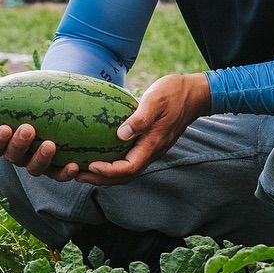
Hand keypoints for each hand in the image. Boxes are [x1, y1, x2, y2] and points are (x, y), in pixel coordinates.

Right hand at [0, 83, 81, 180]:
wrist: (56, 107)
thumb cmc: (28, 101)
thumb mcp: (13, 94)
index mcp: (4, 142)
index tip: (4, 127)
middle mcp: (19, 156)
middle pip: (14, 158)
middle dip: (19, 145)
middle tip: (28, 129)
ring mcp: (36, 164)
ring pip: (34, 169)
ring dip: (41, 159)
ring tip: (50, 144)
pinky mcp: (56, 169)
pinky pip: (58, 175)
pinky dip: (65, 173)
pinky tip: (74, 165)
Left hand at [78, 73, 210, 185]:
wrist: (194, 94)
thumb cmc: (174, 93)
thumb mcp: (155, 100)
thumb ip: (140, 118)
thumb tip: (120, 134)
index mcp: (153, 143)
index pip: (129, 168)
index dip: (109, 171)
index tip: (90, 165)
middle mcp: (153, 151)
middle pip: (126, 176)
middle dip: (102, 179)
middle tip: (78, 175)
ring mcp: (152, 149)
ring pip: (128, 171)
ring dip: (106, 175)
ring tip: (85, 171)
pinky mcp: (150, 143)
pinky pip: (131, 161)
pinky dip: (114, 164)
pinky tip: (100, 156)